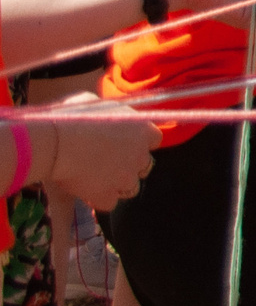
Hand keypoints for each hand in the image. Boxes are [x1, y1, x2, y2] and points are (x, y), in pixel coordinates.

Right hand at [24, 107, 158, 210]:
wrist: (52, 143)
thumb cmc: (70, 117)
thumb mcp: (95, 104)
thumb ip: (111, 113)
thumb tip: (107, 115)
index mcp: (143, 129)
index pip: (154, 139)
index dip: (139, 142)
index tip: (124, 143)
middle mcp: (141, 155)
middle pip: (144, 165)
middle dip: (129, 165)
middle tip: (107, 162)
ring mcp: (126, 178)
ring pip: (130, 187)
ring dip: (116, 184)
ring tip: (94, 177)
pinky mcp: (108, 196)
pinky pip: (109, 202)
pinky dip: (99, 198)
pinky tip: (85, 190)